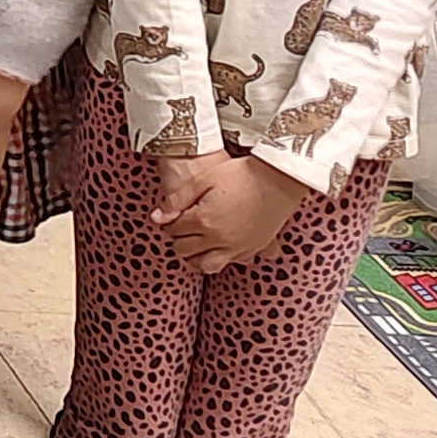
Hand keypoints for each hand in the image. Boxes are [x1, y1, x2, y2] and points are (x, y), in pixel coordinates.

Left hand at [150, 148, 304, 274]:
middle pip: (186, 250)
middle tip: (181, 227)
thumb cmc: (240, 173)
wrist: (279, 176)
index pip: (174, 231)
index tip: (172, 215)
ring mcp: (240, 246)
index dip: (169, 222)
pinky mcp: (256, 247)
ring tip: (197, 242)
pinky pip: (235, 261)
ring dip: (197, 256)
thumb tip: (156, 218)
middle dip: (179, 239)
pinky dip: (224, 256)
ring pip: (208, 265)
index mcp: (204, 221)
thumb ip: (176, 200)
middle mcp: (221, 239)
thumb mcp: (203, 179)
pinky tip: (222, 244)